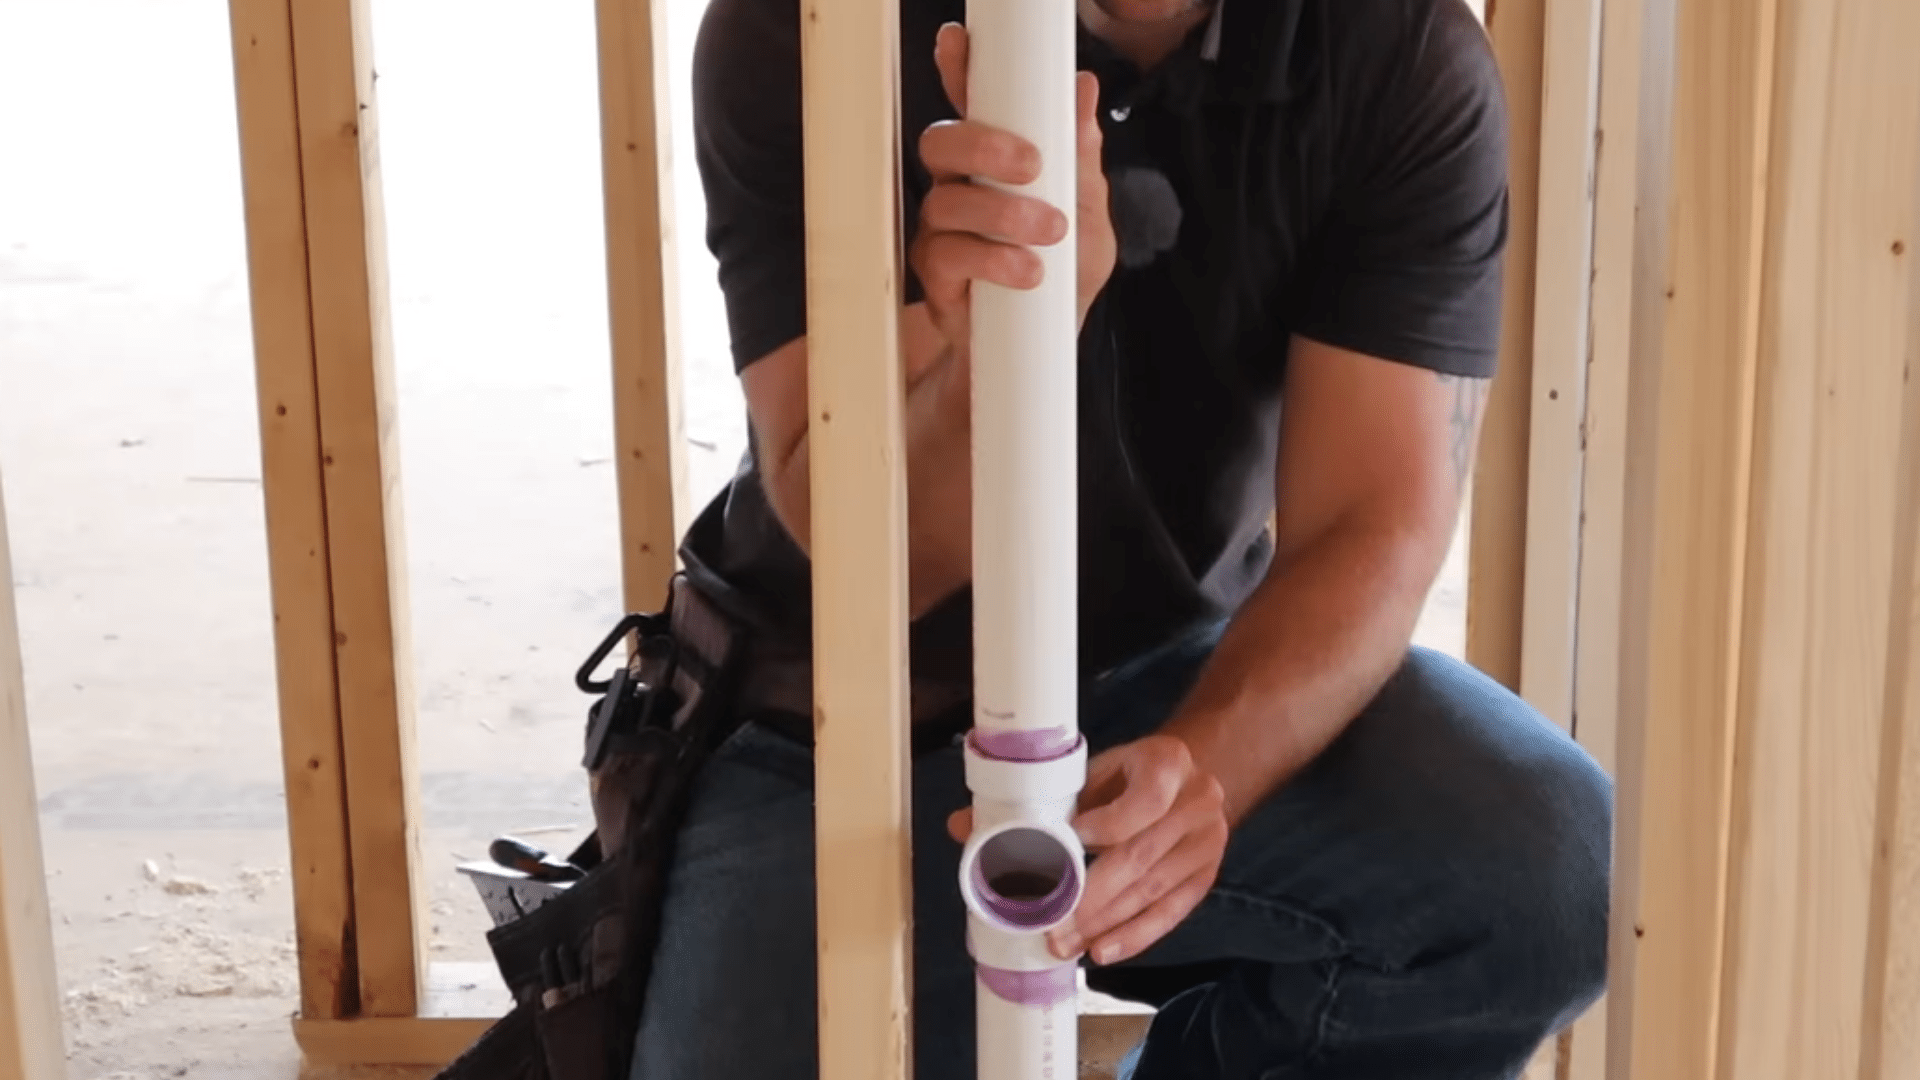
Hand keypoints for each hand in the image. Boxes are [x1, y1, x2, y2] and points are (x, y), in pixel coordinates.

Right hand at [912, 22, 1117, 365]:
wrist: (1044, 355)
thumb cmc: (1063, 278)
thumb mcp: (1090, 216)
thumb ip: (1083, 159)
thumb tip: (1085, 90)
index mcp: (992, 165)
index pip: (969, 107)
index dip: (956, 71)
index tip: (956, 42)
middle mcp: (957, 190)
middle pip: (939, 142)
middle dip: (980, 144)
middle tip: (1031, 165)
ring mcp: (940, 233)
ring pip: (943, 201)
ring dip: (1001, 213)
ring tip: (1050, 234)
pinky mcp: (935, 278)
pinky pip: (946, 255)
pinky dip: (991, 259)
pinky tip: (1027, 272)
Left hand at [947, 734, 1228, 965]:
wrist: (1191, 775)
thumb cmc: (1128, 775)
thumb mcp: (1091, 771)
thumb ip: (1035, 797)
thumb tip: (963, 825)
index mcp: (1167, 761)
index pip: (1143, 801)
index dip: (1105, 827)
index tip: (1067, 847)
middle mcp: (1197, 801)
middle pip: (1140, 856)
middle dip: (1091, 898)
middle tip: (1052, 928)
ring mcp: (1206, 842)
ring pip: (1152, 891)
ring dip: (1105, 924)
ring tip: (1067, 945)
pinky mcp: (1206, 875)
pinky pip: (1171, 912)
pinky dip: (1136, 936)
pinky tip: (1104, 950)